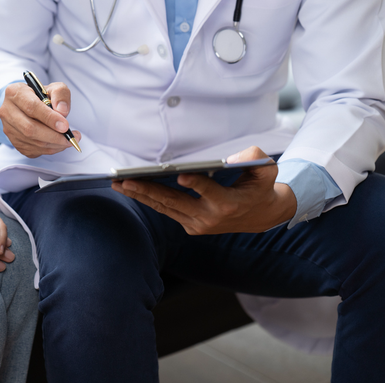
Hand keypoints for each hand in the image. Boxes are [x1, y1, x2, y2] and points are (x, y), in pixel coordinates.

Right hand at [0, 81, 81, 157]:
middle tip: (70, 138)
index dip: (49, 118)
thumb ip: (60, 94)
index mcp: (15, 92)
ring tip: (69, 141)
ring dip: (53, 144)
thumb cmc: (41, 95)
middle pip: (29, 128)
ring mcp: (8, 128)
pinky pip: (32, 150)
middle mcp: (7, 111)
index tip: (65, 126)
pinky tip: (59, 144)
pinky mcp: (13, 141)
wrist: (28, 104)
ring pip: (31, 141)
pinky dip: (49, 149)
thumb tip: (62, 111)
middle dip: (53, 136)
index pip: (31, 107)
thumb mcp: (54, 88)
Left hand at [111, 146, 296, 233]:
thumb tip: (230, 159)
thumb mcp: (266, 169)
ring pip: (164, 208)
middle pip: (175, 202)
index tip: (183, 175)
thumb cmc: (260, 186)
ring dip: (140, 196)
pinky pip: (165, 211)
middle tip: (125, 181)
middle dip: (148, 191)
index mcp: (229, 203)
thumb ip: (254, 159)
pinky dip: (147, 199)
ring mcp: (198, 224)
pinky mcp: (190, 226)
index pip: (210, 193)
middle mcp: (210, 218)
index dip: (197, 184)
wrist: (262, 215)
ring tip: (118, 184)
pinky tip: (130, 189)